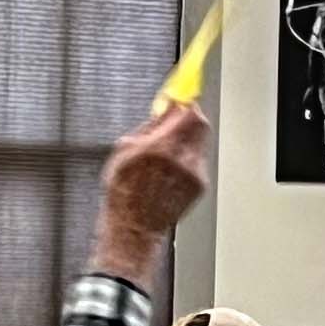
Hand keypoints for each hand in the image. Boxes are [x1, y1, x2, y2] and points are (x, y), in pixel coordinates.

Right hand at [90, 101, 212, 271]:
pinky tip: (171, 166)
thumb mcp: (124, 150)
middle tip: (177, 117)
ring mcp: (193, 173)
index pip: (188, 113)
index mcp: (160, 148)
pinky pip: (199, 159)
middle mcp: (181, 160)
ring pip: (201, 140)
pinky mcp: (200, 185)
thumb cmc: (123, 191)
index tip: (179, 99)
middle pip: (200, 124)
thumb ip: (148, 127)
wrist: (134, 226)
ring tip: (168, 147)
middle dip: (190, 117)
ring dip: (188, 136)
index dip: (185, 103)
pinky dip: (189, 155)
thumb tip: (165, 109)